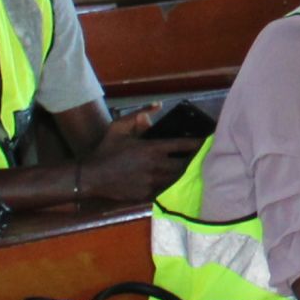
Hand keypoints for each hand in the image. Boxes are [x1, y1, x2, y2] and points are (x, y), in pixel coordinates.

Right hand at [74, 113, 192, 202]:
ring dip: (185, 173)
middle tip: (203, 157)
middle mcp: (155, 166)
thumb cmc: (106, 149)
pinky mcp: (147, 194)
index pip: (181, 146)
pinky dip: (171, 184)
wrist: (92, 176)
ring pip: (177, 178)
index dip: (197, 144)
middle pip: (184, 164)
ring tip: (194, 169)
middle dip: (194, 161)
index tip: (207, 142)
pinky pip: (165, 189)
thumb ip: (139, 114)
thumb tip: (158, 105)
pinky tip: (176, 182)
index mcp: (151, 149)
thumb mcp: (119, 126)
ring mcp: (152, 182)